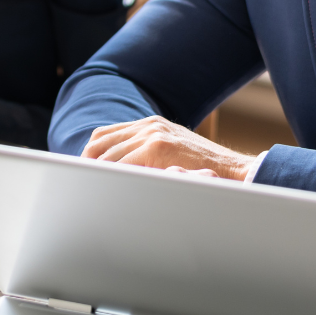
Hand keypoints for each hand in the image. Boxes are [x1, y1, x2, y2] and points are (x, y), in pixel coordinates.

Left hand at [83, 115, 254, 179]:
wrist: (237, 171)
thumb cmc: (206, 169)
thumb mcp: (174, 152)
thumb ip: (149, 155)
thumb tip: (121, 172)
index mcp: (151, 125)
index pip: (105, 134)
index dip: (89, 154)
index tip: (82, 171)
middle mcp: (149, 125)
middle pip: (100, 141)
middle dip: (85, 163)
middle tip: (78, 183)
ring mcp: (153, 134)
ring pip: (108, 153)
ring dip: (95, 172)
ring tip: (87, 189)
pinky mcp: (158, 147)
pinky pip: (123, 163)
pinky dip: (110, 176)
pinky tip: (106, 189)